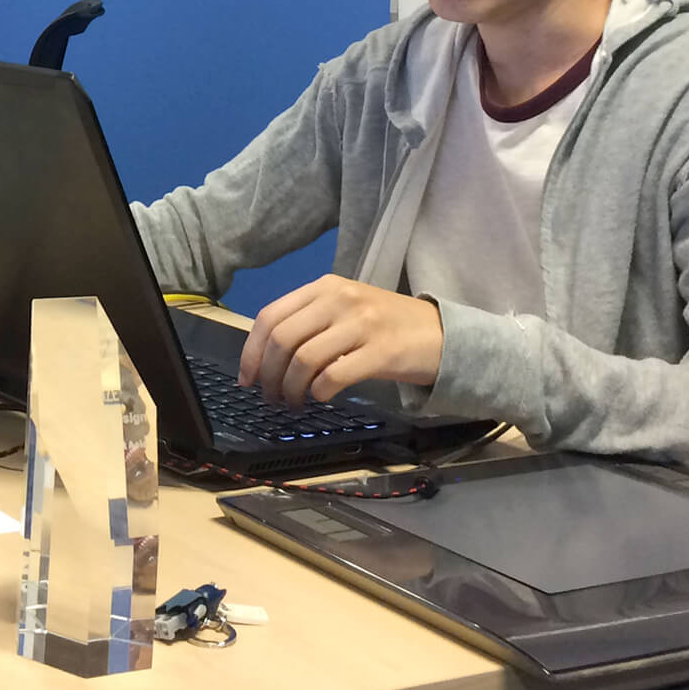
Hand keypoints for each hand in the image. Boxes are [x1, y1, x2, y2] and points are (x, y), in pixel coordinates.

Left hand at [237, 274, 443, 407]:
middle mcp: (340, 299)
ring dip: (290, 388)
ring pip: (303, 359)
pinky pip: (334, 375)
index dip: (251, 351)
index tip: (247, 378)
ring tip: (293, 402)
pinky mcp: (381, 350)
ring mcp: (361, 323)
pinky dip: (319, 391)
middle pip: (282, 339)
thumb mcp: (344, 310)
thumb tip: (263, 357)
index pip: (270, 316)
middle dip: (269, 375)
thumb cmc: (386, 325)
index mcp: (324, 287)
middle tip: (271, 397)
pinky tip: (321, 397)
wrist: (442, 334)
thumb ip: (308, 322)